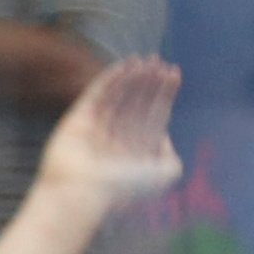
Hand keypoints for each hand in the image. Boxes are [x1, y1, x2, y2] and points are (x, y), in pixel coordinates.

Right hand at [33, 55, 184, 207]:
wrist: (82, 193)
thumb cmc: (124, 188)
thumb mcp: (163, 176)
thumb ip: (172, 159)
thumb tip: (165, 141)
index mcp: (137, 149)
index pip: (154, 115)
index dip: (165, 93)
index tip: (174, 72)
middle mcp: (119, 137)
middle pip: (138, 102)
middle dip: (150, 82)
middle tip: (159, 61)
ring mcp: (98, 127)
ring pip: (119, 95)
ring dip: (132, 77)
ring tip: (145, 60)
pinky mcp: (79, 119)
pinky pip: (97, 93)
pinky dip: (111, 78)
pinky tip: (125, 65)